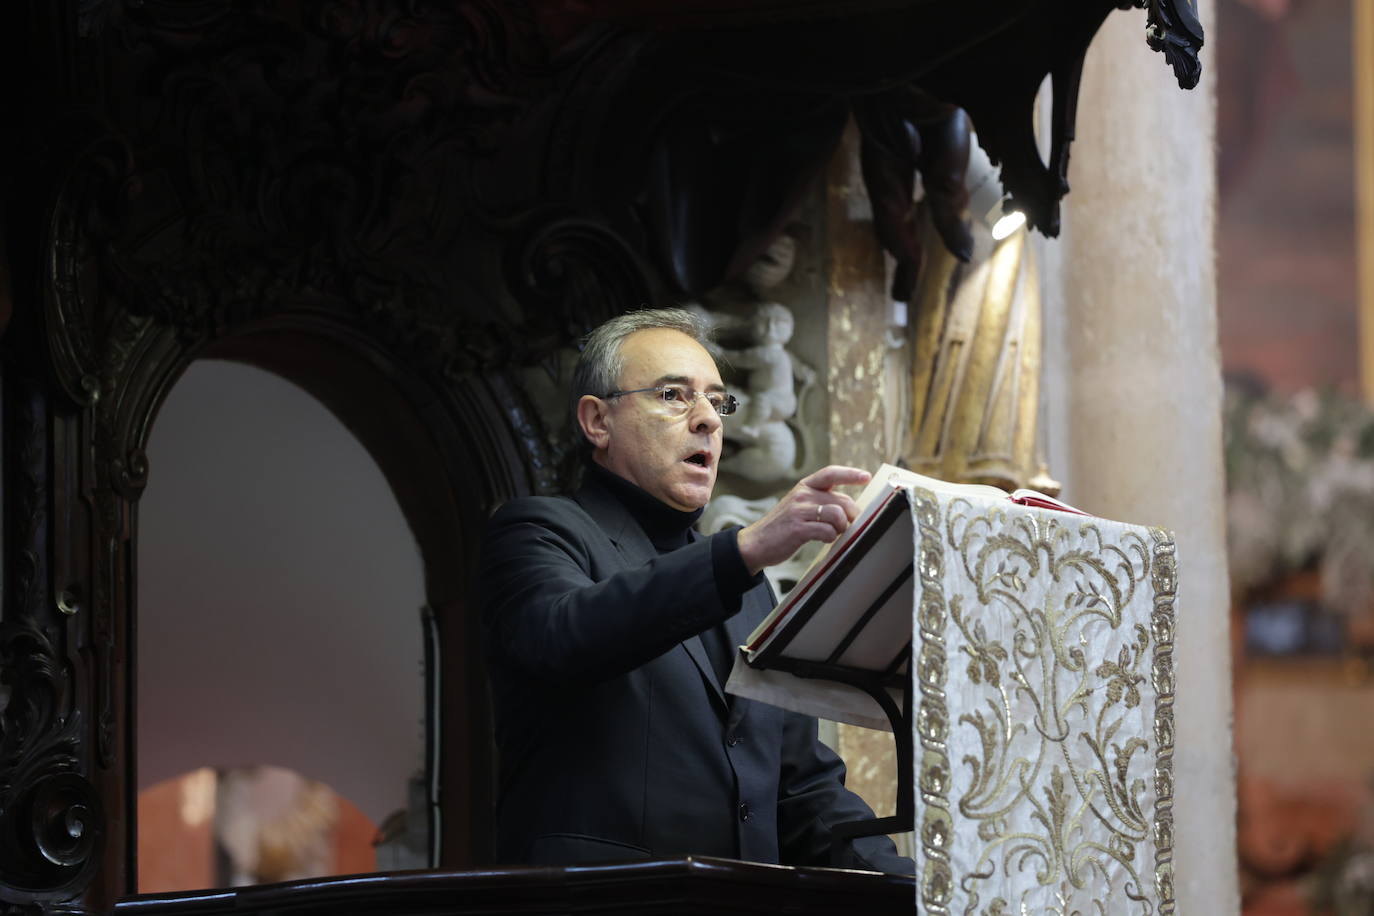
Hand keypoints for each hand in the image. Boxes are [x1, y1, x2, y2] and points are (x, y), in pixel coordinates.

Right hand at [736, 466, 870, 574]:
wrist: (756, 542)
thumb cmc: (783, 526)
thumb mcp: (799, 505)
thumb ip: (821, 502)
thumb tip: (850, 509)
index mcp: (804, 486)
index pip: (831, 473)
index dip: (850, 474)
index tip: (866, 476)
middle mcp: (802, 494)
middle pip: (842, 500)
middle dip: (850, 516)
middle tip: (845, 527)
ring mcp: (799, 511)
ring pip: (837, 515)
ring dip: (840, 528)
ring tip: (832, 533)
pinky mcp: (798, 528)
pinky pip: (827, 531)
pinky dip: (830, 538)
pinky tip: (822, 540)